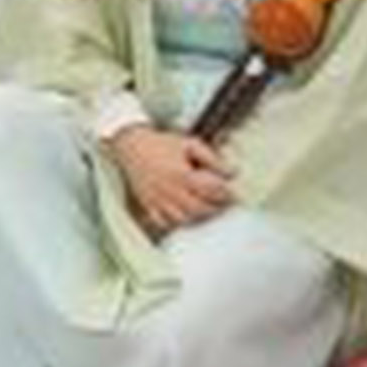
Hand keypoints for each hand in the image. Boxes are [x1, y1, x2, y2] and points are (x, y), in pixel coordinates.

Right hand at [108, 126, 234, 235]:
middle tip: (225, 205)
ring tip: (208, 210)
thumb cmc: (161, 144)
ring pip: (183, 219)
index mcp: (182, 175)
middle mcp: (170, 191)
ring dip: (199, 217)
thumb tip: (232, 171)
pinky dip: (176, 223)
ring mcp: (158, 201)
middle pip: (199, 209)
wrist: (132, 145)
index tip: (235, 195)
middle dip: (215, 208)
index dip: (226, 194)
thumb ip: (212, 158)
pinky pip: (163, 222)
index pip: (211, 191)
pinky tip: (185, 217)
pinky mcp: (148, 205)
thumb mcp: (190, 144)